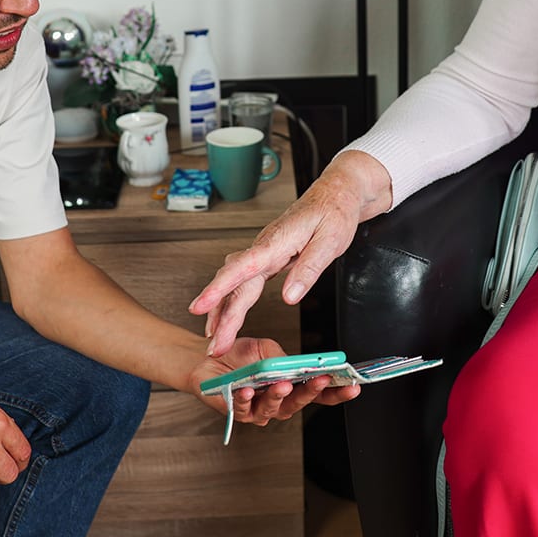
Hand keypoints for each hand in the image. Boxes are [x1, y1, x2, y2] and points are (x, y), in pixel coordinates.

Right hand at [189, 152, 389, 355]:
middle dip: (219, 314)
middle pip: (235, 284)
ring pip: (236, 283)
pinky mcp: (269, 256)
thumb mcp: (329, 242)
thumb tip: (289, 297)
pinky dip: (233, 299)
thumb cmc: (334, 211)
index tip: (199, 305)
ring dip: (222, 309)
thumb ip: (307, 271)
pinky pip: (245, 280)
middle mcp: (265, 247)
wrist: (337, 192)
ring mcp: (265, 252)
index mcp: (276, 242)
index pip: (241, 268)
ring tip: (214, 337)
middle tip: (213, 344)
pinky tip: (228, 313)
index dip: (218, 289)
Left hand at [191, 337, 360, 428]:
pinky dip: (247, 398)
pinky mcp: (237, 412)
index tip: (353, 386)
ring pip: (274, 408)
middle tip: (321, 380)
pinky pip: (244, 407)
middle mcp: (277, 402)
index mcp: (290, 386)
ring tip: (283, 384)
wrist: (208, 359)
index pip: (318, 393)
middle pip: (300, 402)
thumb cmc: (240, 356)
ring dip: (279, 396)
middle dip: (312, 392)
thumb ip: (283, 357)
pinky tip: (249, 389)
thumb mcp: (266, 349)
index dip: (336, 392)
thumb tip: (296, 363)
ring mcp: (258, 410)